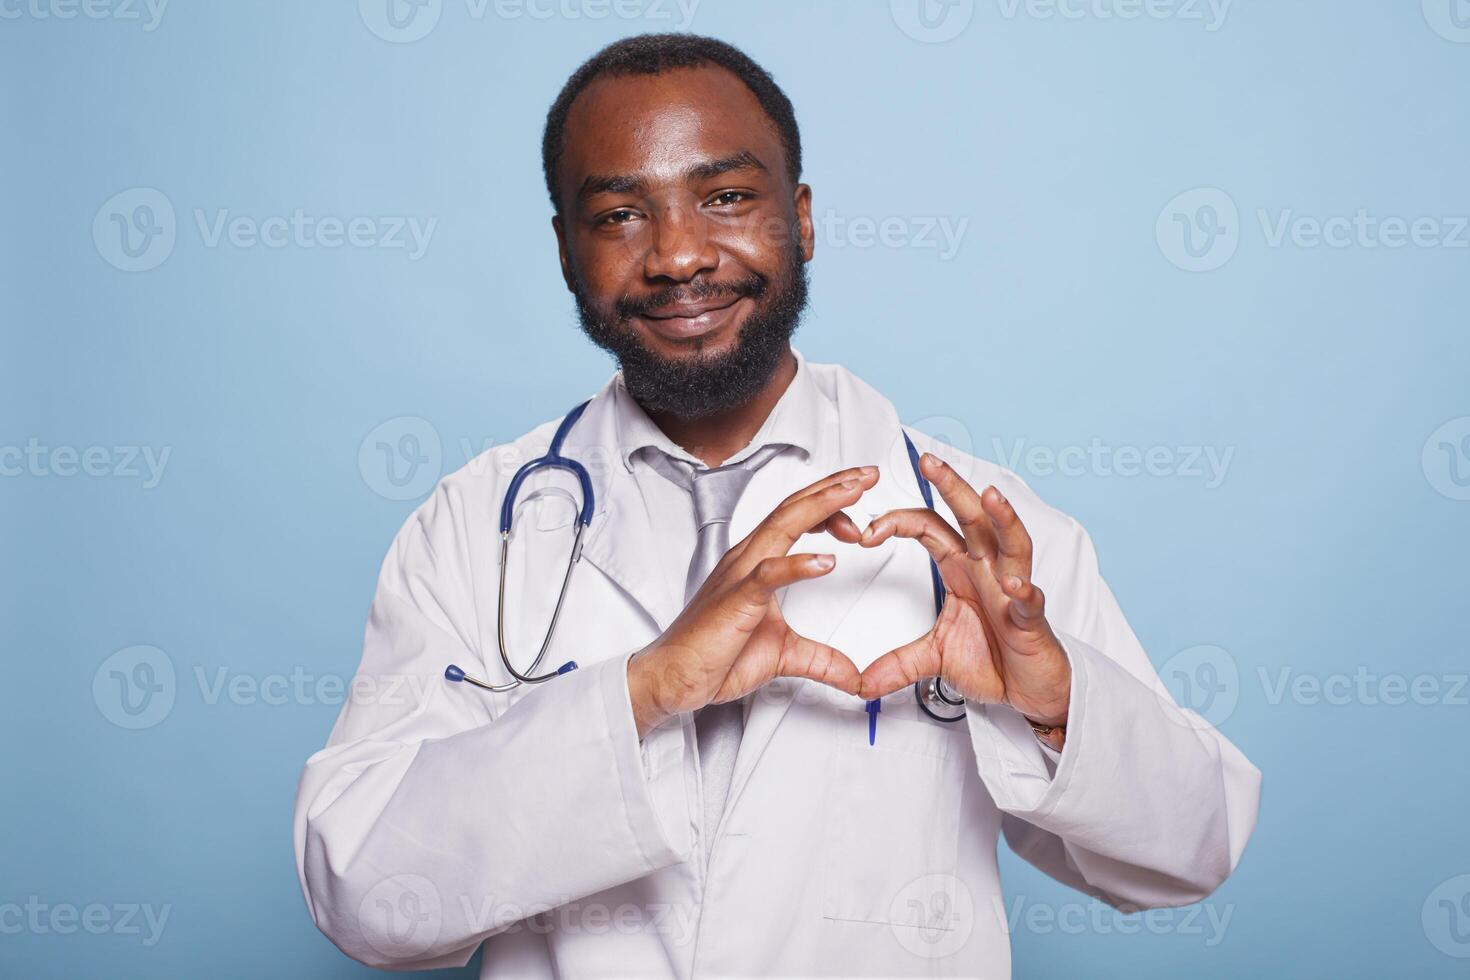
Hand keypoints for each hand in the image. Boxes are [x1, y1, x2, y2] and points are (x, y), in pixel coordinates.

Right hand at [628, 466, 879, 737]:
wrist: (672, 678)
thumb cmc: (713, 657)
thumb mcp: (783, 656)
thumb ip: (821, 659)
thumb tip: (853, 675)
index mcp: (756, 562)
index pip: (796, 517)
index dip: (830, 500)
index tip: (862, 492)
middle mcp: (747, 559)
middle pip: (794, 508)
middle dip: (833, 487)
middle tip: (868, 473)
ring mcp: (740, 575)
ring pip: (783, 526)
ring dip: (822, 506)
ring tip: (854, 493)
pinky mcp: (735, 599)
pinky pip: (768, 575)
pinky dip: (798, 564)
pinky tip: (827, 561)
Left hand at [855, 453, 1070, 727]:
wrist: (1029, 690)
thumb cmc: (993, 660)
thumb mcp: (934, 659)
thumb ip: (896, 664)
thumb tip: (861, 682)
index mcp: (962, 569)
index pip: (929, 527)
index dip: (898, 522)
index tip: (866, 532)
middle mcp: (989, 570)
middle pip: (972, 517)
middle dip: (952, 486)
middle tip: (929, 461)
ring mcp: (1012, 590)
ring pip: (1013, 543)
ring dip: (1002, 518)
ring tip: (990, 497)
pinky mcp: (1031, 619)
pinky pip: (1029, 599)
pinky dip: (1022, 588)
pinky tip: (1012, 582)